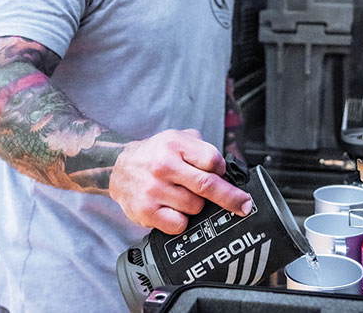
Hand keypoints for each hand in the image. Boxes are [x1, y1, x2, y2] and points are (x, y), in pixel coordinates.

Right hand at [109, 128, 252, 233]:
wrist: (118, 169)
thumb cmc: (155, 155)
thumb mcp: (177, 139)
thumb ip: (202, 149)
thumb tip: (228, 169)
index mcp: (174, 144)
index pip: (212, 160)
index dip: (221, 169)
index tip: (223, 174)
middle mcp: (163, 166)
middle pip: (207, 185)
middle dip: (231, 198)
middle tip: (244, 205)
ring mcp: (153, 190)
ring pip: (195, 207)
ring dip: (196, 206)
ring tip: (181, 196)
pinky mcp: (146, 212)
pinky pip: (179, 224)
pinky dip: (181, 221)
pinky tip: (172, 209)